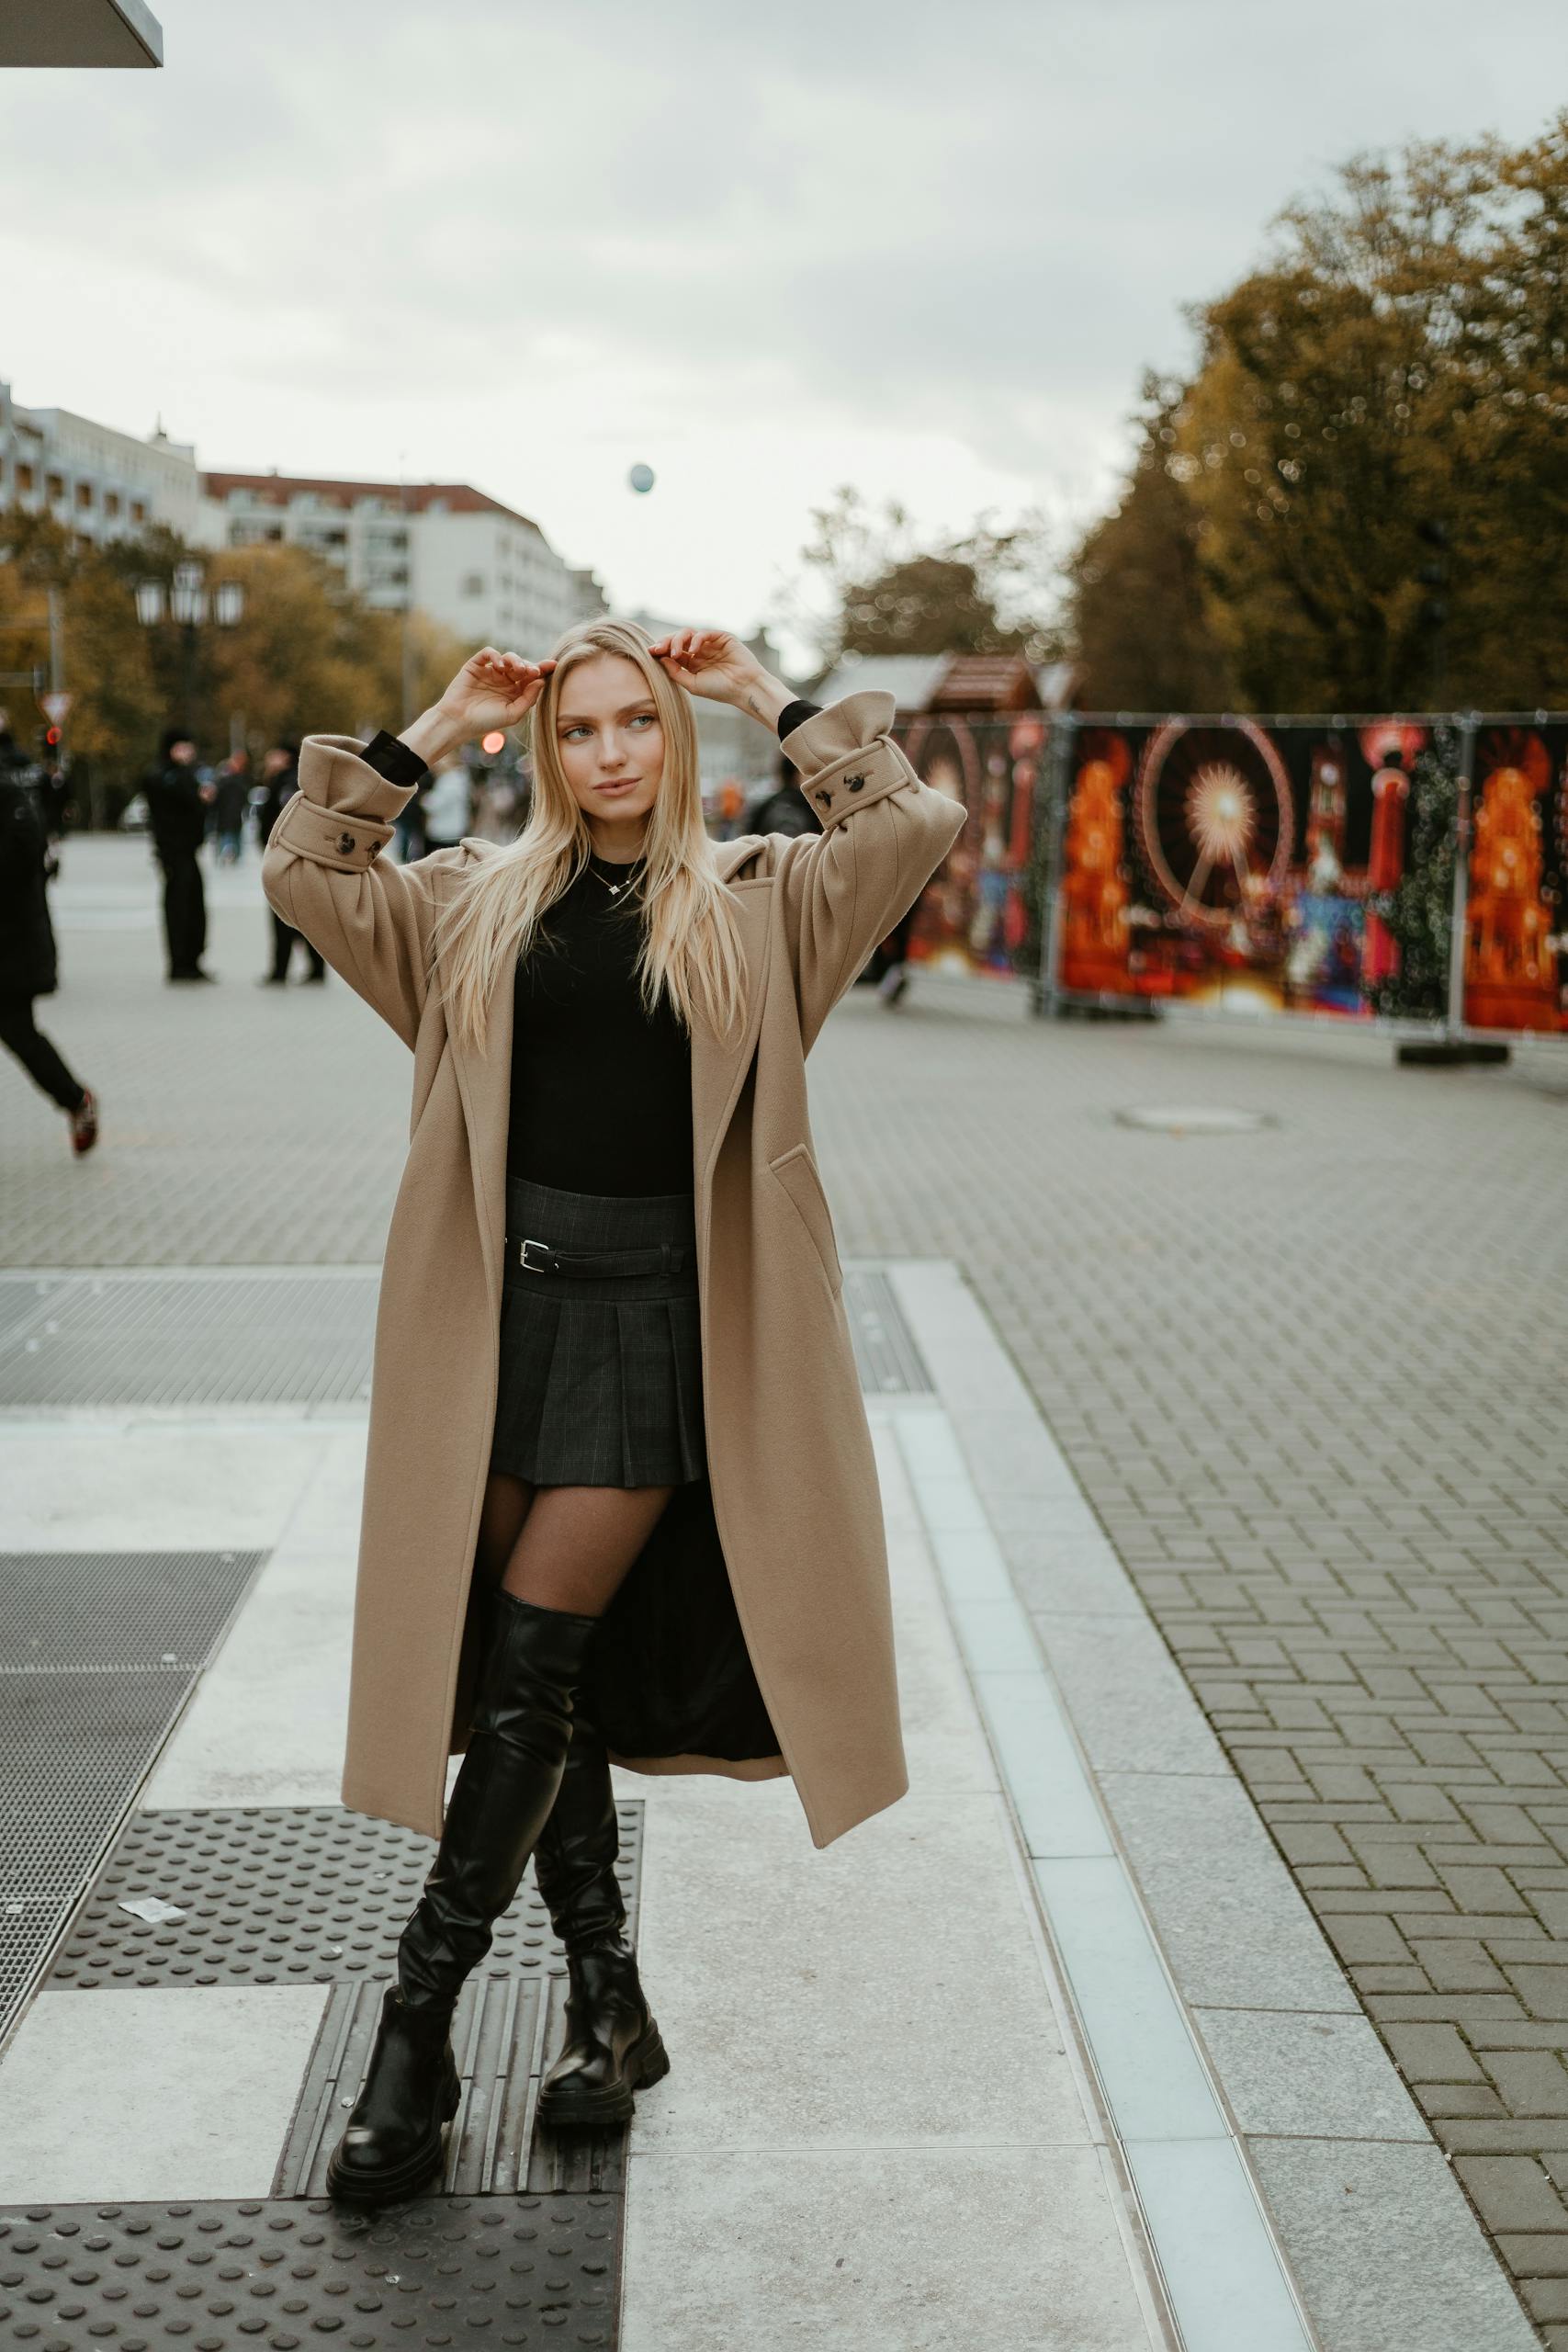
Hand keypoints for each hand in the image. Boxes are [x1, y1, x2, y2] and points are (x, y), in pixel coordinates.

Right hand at [438, 648, 555, 740]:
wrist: (458, 721)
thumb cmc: (485, 722)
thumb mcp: (512, 714)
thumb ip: (529, 698)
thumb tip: (542, 681)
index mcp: (515, 692)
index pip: (531, 677)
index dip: (543, 669)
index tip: (554, 665)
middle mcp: (504, 680)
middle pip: (522, 665)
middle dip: (530, 666)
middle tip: (533, 672)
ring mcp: (490, 671)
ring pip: (508, 657)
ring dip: (516, 660)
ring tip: (517, 670)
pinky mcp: (476, 665)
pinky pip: (489, 653)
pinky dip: (496, 656)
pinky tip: (500, 667)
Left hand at [648, 628, 790, 728]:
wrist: (744, 688)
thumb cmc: (721, 690)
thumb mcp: (693, 684)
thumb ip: (676, 672)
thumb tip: (660, 659)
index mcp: (692, 663)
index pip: (673, 651)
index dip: (661, 649)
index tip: (650, 652)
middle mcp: (700, 651)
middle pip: (678, 640)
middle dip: (665, 642)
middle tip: (657, 649)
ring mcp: (710, 643)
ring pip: (688, 634)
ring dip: (678, 640)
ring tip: (675, 653)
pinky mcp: (722, 637)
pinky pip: (704, 633)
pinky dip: (696, 640)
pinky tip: (693, 652)